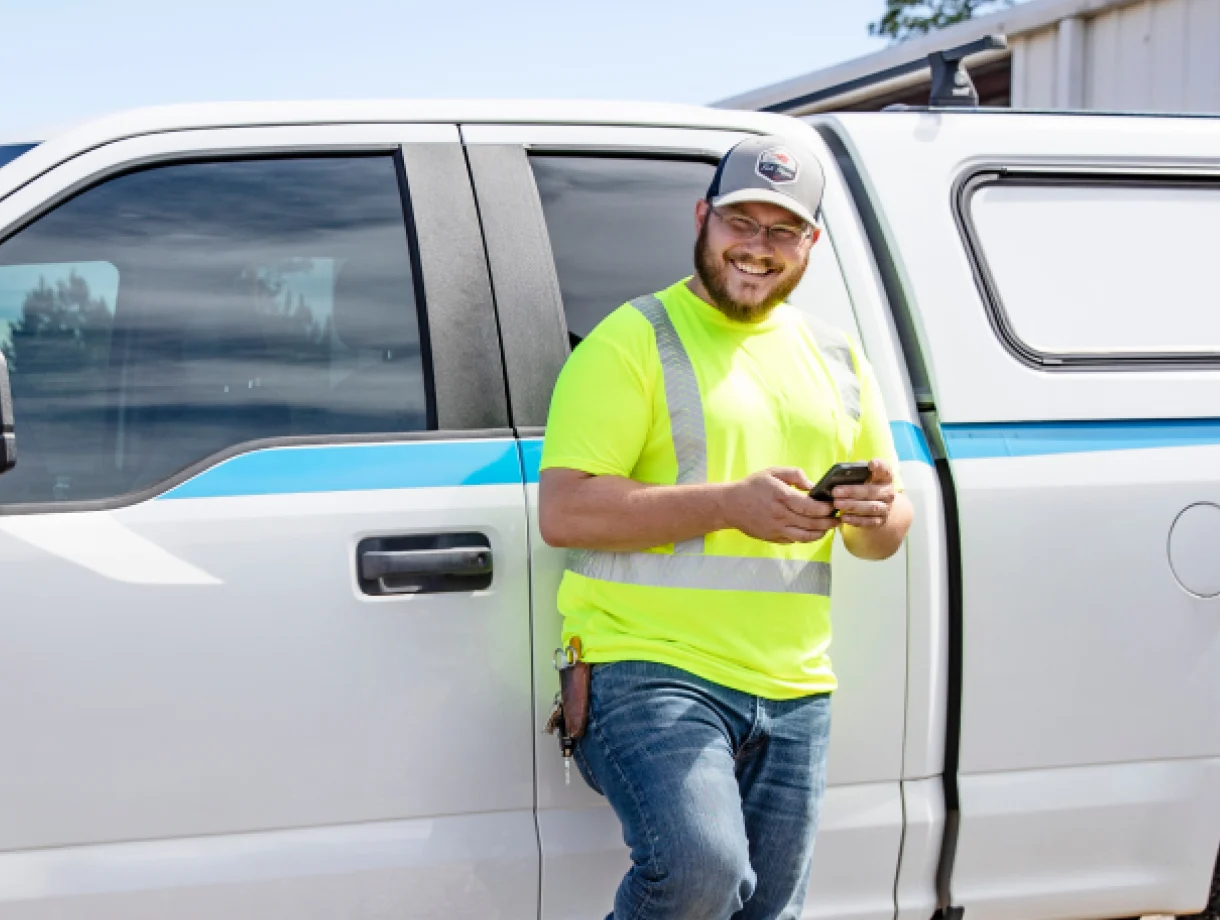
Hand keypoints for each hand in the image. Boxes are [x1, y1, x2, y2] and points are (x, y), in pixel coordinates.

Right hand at [720, 467, 838, 543]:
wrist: (730, 505)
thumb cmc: (752, 486)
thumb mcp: (772, 472)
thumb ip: (794, 475)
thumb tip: (812, 486)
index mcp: (781, 496)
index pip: (810, 507)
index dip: (825, 508)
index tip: (834, 505)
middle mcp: (780, 515)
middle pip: (811, 523)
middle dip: (828, 522)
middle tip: (838, 518)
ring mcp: (776, 528)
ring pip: (805, 536)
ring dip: (820, 533)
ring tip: (829, 528)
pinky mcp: (773, 537)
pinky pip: (794, 540)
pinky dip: (806, 537)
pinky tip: (813, 532)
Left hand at [833, 459, 896, 527]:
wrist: (886, 508)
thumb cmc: (870, 488)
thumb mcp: (868, 478)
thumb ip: (859, 472)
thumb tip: (844, 470)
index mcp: (885, 478)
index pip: (885, 470)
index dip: (880, 466)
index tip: (871, 464)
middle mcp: (888, 493)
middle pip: (872, 491)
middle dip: (852, 491)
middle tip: (835, 491)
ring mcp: (886, 508)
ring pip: (870, 507)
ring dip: (852, 505)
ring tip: (837, 504)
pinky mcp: (880, 521)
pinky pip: (868, 521)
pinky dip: (855, 520)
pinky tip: (844, 517)